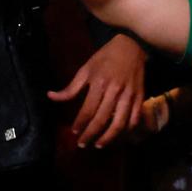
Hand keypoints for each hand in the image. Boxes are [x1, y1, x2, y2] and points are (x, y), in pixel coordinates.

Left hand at [48, 32, 146, 148]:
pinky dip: (126, 130)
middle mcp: (114, 92)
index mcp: (99, 84)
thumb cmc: (105, 57)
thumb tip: (51, 97)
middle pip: (102, 120)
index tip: (74, 132)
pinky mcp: (140, 97)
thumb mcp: (86, 69)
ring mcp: (129, 96)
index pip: (88, 110)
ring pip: (119, 123)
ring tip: (99, 145)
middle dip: (90, 134)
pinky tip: (118, 136)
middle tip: (83, 144)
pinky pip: (134, 119)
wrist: (132, 46)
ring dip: (108, 138)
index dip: (80, 123)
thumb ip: (71, 87)